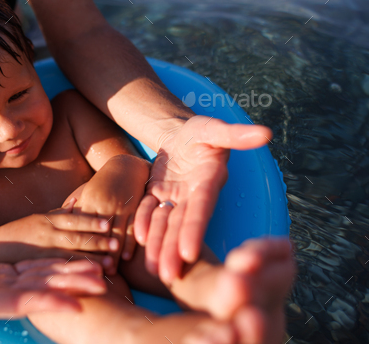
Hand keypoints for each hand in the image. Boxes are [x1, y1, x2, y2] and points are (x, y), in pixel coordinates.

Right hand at [0, 198, 116, 268]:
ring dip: (90, 259)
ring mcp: (40, 251)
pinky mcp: (35, 267)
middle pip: (75, 236)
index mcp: (46, 220)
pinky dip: (73, 273)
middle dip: (97, 240)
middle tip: (116, 244)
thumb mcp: (36, 220)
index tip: (108, 223)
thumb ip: (57, 214)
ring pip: (69, 254)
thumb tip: (78, 202)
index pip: (73, 219)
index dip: (91, 221)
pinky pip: (57, 270)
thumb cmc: (18, 234)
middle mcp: (45, 234)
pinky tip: (88, 277)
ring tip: (110, 264)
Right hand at [0, 257, 105, 342]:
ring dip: (70, 276)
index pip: (16, 302)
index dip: (44, 302)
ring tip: (101, 272)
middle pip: (39, 292)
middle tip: (102, 283)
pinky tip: (79, 262)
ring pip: (43, 280)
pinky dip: (58, 265)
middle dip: (69, 289)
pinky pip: (37, 268)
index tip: (72, 304)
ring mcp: (4, 284)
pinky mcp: (6, 273)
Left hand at [76, 155, 149, 272]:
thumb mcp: (86, 192)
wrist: (126, 166)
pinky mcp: (134, 206)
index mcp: (88, 200)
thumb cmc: (103, 183)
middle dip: (94, 254)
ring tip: (110, 270)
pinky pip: (132, 227)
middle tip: (91, 273)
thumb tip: (57, 222)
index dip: (77, 245)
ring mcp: (120, 205)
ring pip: (115, 234)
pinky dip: (129, 243)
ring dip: (112, 253)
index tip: (71, 262)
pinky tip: (127, 257)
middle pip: (97, 233)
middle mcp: (103, 203)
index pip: (80, 226)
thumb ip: (74, 208)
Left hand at [134, 116, 271, 281]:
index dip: (195, 230)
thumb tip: (266, 133)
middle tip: (168, 276)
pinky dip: (143, 223)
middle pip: (182, 225)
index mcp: (208, 182)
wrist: (179, 134)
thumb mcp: (215, 128)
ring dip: (159, 245)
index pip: (201, 210)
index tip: (189, 252)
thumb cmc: (200, 131)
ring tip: (154, 270)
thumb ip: (236, 134)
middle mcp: (192, 195)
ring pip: (166, 224)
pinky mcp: (158, 195)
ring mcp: (175, 197)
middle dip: (174, 250)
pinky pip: (149, 211)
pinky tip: (138, 239)